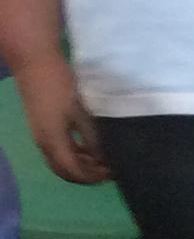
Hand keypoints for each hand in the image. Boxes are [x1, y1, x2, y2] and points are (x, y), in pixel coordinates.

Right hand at [18, 55, 110, 184]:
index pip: (73, 170)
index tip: (113, 173)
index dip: (93, 176)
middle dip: (86, 175)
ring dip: (80, 165)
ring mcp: (40, 134)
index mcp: (52, 140)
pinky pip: (57, 148)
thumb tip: (103, 159)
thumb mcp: (80, 112)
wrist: (34, 62)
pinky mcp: (41, 125)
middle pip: (64, 170)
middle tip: (108, 171)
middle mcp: (43, 142)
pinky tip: (89, 149)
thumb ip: (91, 137)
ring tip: (102, 161)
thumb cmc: (59, 84)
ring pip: (59, 161)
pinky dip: (73, 153)